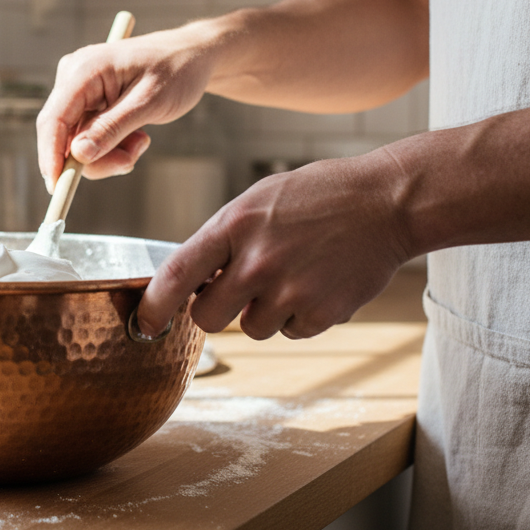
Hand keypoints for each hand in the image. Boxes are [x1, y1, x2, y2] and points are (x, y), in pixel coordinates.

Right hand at [36, 21, 223, 186]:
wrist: (192, 56)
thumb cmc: (175, 71)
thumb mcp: (148, 103)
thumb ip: (112, 128)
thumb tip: (78, 155)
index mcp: (84, 70)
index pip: (54, 119)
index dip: (51, 155)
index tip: (58, 188)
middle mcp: (73, 78)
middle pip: (64, 135)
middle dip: (94, 158)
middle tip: (129, 161)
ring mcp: (79, 90)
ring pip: (78, 142)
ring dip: (109, 153)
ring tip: (141, 142)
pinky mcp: (89, 102)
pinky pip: (90, 137)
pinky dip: (113, 146)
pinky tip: (137, 136)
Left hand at [138, 150, 413, 339]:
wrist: (386, 203)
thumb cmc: (317, 196)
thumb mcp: (258, 201)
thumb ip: (222, 239)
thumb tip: (192, 282)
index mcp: (234, 225)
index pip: (177, 275)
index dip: (153, 306)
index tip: (143, 323)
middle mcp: (257, 262)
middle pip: (207, 318)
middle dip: (214, 310)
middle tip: (235, 290)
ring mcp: (290, 292)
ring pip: (251, 328)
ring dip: (263, 311)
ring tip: (292, 273)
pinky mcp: (321, 314)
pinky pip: (291, 333)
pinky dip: (300, 317)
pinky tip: (318, 282)